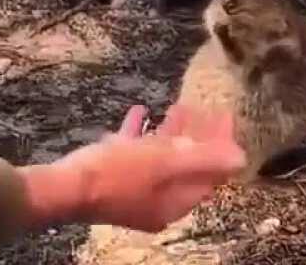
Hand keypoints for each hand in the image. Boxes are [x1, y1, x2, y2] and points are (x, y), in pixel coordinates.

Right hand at [20, 105, 244, 232]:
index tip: (223, 114)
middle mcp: (160, 199)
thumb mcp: (163, 162)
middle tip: (200, 107)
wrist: (64, 187)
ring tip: (176, 106)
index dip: (220, 142)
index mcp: (176, 198)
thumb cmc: (117, 173)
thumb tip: (241, 158)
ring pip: (162, 157)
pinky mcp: (117, 179)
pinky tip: (139, 111)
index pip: (210, 171)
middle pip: (188, 163)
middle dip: (196, 134)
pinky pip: (135, 154)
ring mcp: (138, 190)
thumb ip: (203, 159)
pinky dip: (141, 134)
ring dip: (170, 132)